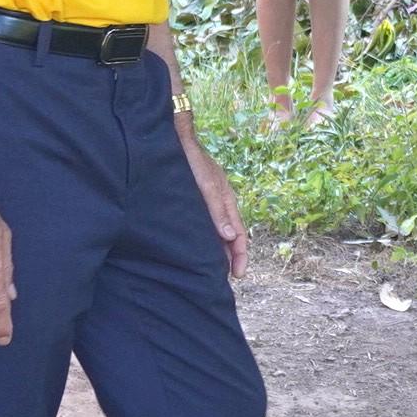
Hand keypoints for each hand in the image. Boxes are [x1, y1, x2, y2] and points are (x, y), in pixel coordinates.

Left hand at [180, 132, 247, 278]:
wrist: (175, 138)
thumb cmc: (192, 160)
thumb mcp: (206, 185)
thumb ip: (217, 210)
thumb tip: (229, 236)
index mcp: (227, 200)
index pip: (239, 233)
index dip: (240, 255)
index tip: (238, 274)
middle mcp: (220, 202)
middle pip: (231, 234)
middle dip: (233, 256)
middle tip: (228, 277)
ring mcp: (208, 200)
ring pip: (219, 229)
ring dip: (220, 248)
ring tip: (216, 267)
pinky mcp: (195, 198)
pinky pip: (206, 223)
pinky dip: (208, 237)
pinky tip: (200, 244)